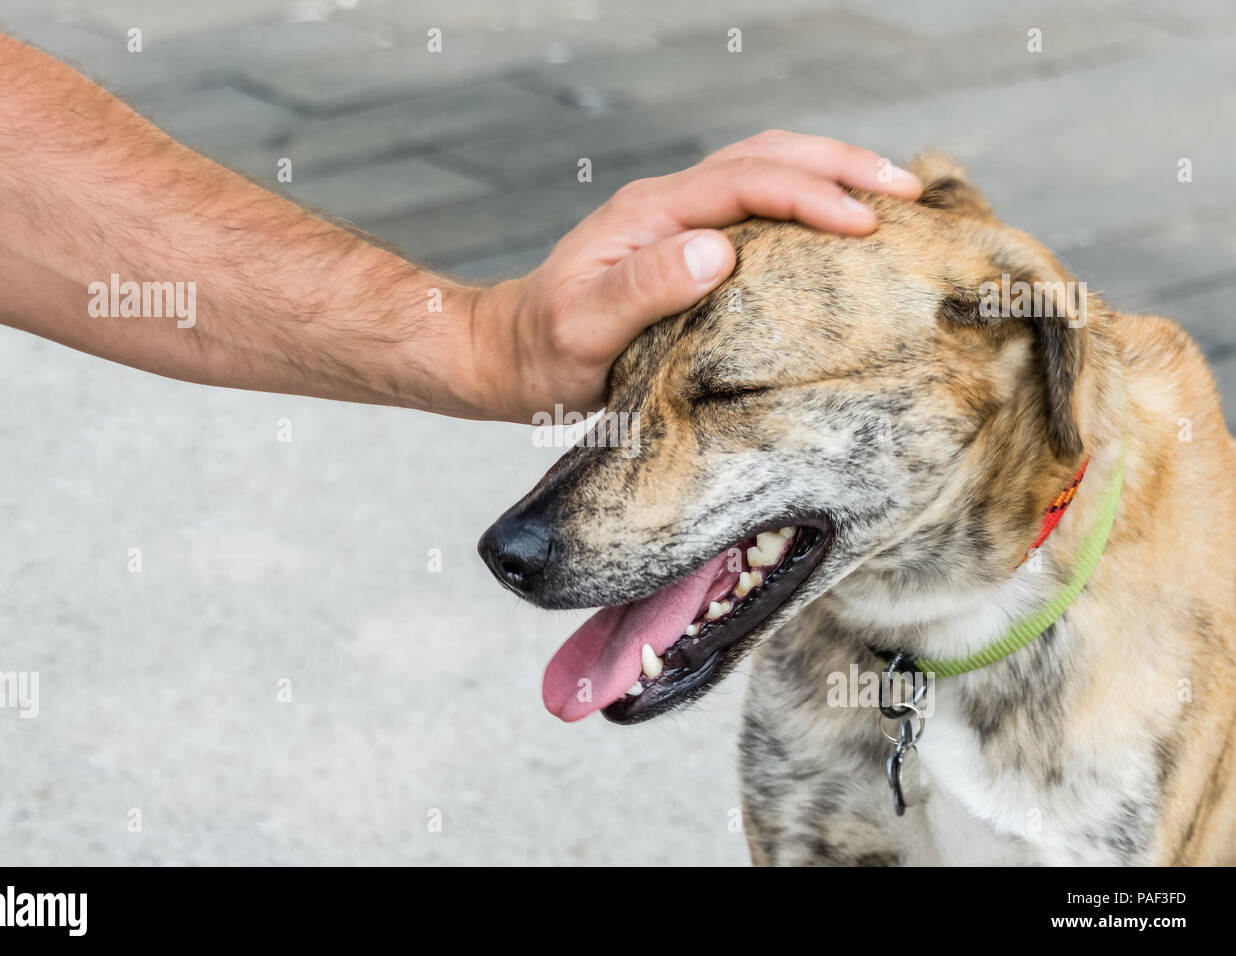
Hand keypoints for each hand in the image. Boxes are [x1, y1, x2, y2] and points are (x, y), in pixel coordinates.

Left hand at [467, 131, 922, 421]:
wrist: (507, 355)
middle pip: (766, 156)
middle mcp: (666, 205)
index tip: (867, 224)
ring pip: (765, 170)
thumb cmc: (543, 350)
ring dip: (829, 175)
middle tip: (908, 192)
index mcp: (649, 215)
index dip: (811, 196)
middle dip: (841, 166)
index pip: (745, 183)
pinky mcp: (684, 245)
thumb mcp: (582, 328)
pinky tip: (837, 228)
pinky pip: (756, 206)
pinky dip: (806, 202)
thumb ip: (643, 288)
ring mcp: (677, 221)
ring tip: (891, 197)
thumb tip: (717, 253)